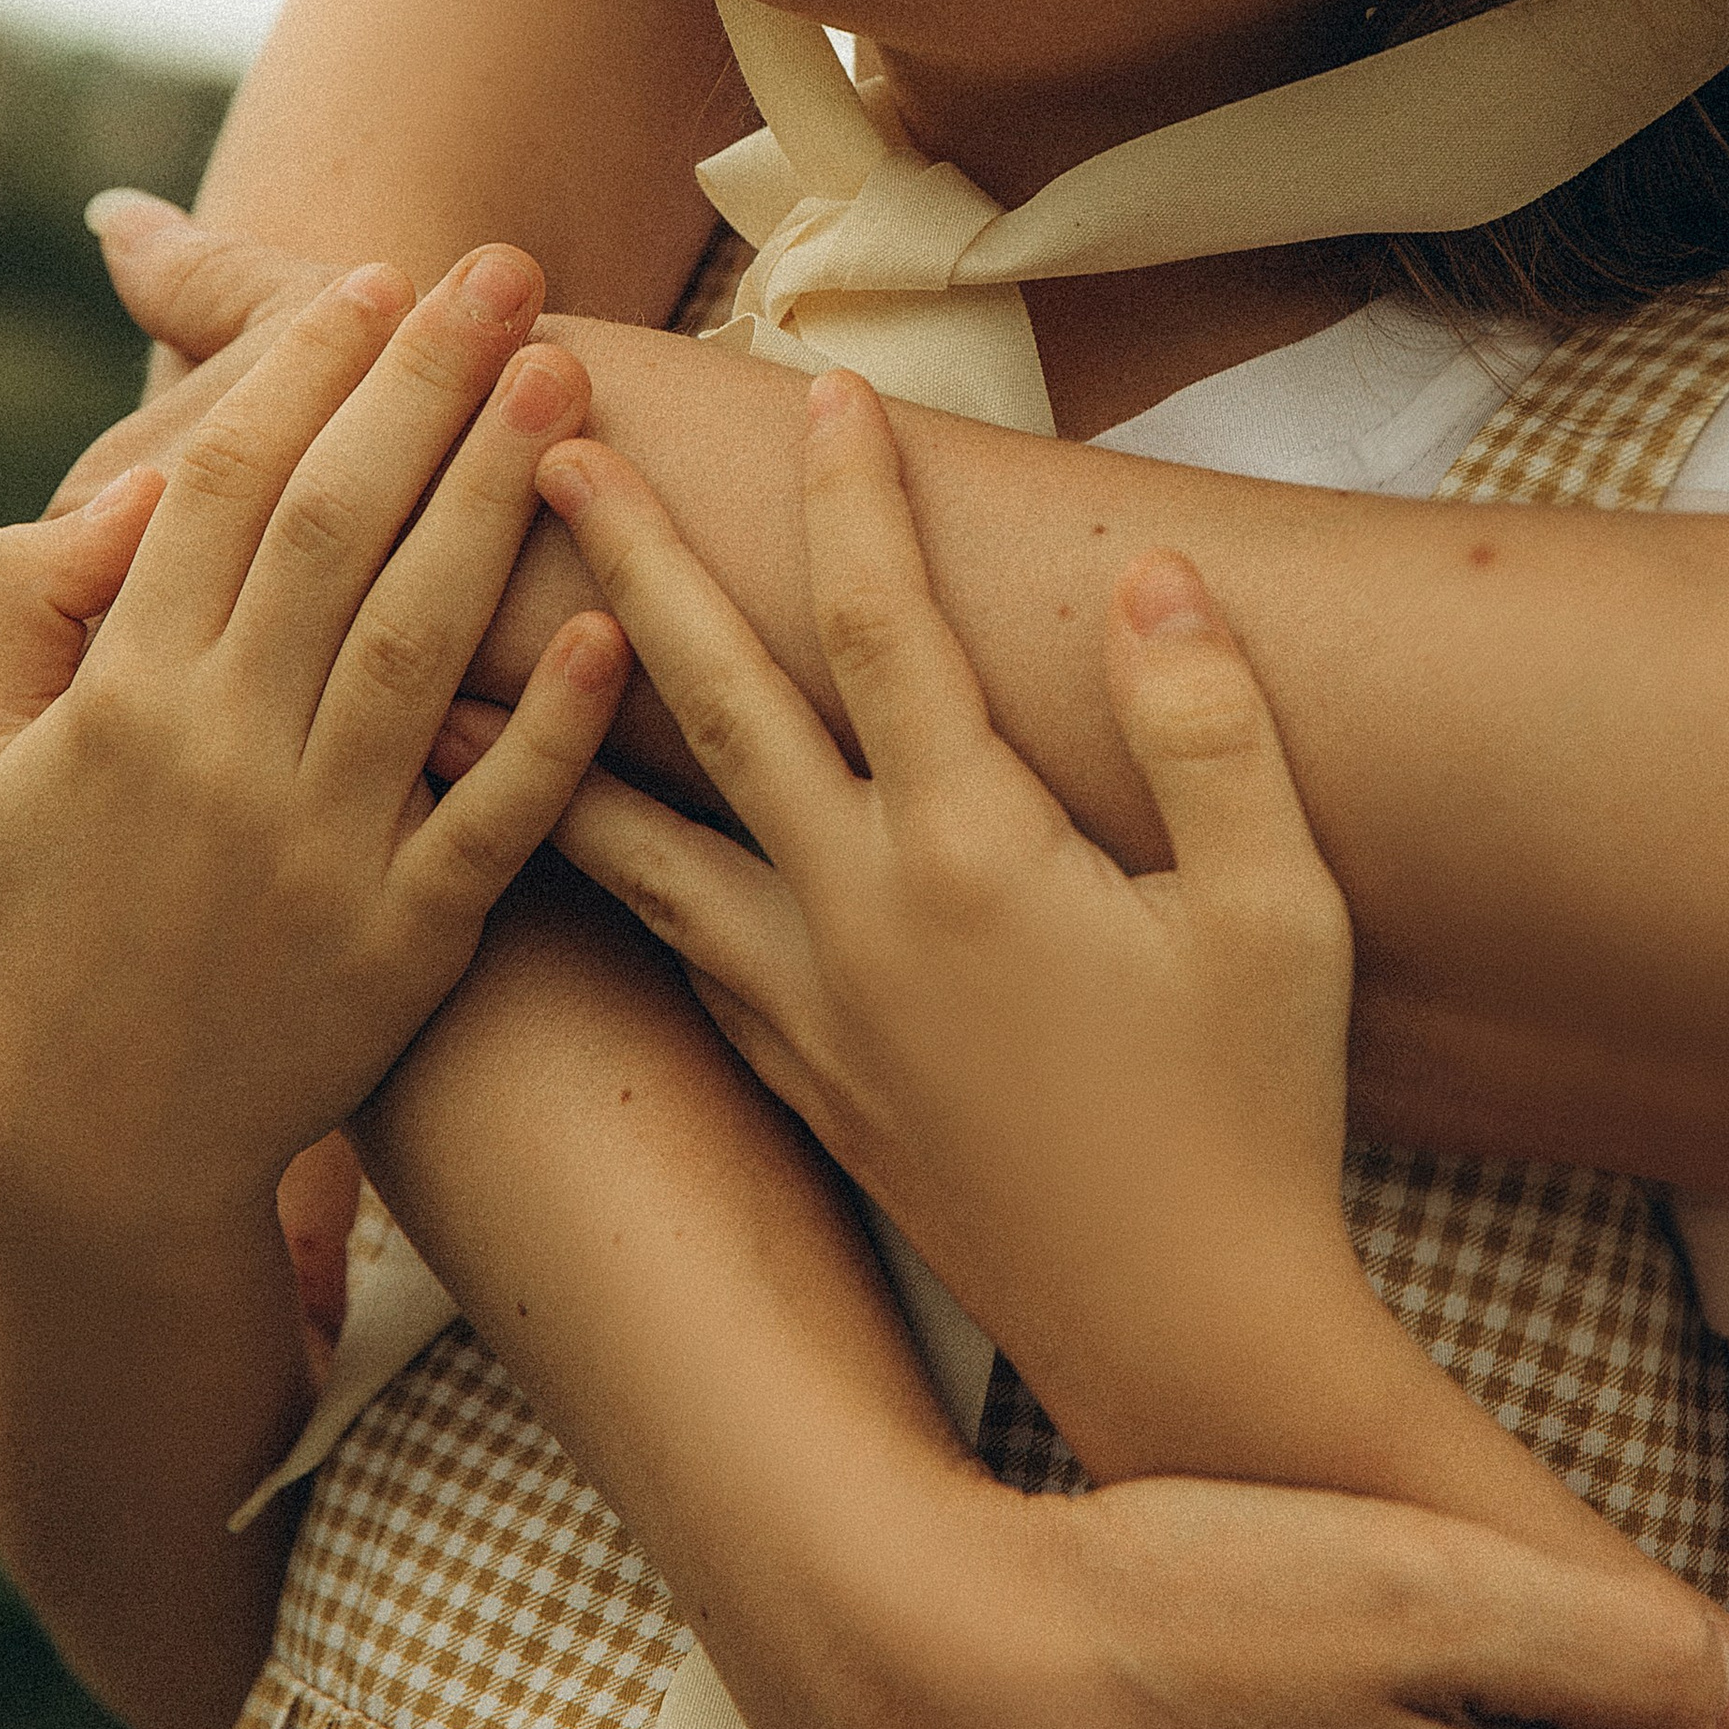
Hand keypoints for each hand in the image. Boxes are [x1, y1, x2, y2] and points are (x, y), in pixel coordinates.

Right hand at [0, 249, 629, 1238]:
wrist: (110, 1136)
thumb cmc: (51, 905)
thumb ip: (22, 598)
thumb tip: (121, 487)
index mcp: (123, 695)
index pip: (219, 488)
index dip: (302, 371)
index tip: (380, 273)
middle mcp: (221, 757)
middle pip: (335, 531)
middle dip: (425, 387)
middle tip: (509, 275)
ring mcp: (319, 849)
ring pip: (422, 643)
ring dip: (500, 502)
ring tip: (570, 381)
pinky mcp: (405, 941)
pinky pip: (494, 817)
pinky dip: (556, 726)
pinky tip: (620, 623)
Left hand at [455, 366, 1378, 1462]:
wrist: (1180, 1344)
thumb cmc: (1252, 1119)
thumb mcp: (1282, 913)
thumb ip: (1211, 730)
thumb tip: (1147, 577)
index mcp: (974, 854)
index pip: (886, 628)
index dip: (854, 496)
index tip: (824, 384)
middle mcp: (857, 916)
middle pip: (713, 700)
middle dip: (628, 559)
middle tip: (543, 447)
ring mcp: (807, 1004)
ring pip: (636, 836)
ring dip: (544, 728)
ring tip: (447, 657)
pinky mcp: (792, 1073)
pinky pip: (660, 941)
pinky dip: (589, 866)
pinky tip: (554, 836)